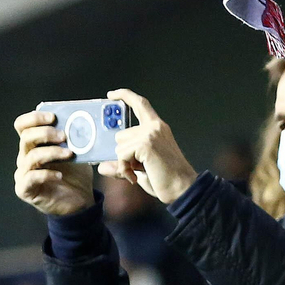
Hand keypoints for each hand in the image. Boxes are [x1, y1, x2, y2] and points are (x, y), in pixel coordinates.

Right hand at [14, 110, 93, 215]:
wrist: (80, 200)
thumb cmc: (76, 174)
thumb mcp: (77, 151)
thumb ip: (74, 137)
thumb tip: (84, 121)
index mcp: (34, 144)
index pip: (22, 125)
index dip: (34, 118)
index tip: (53, 117)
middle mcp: (25, 157)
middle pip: (26, 137)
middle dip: (46, 133)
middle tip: (64, 136)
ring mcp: (23, 173)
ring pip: (31, 157)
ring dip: (52, 152)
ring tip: (70, 154)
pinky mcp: (25, 189)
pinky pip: (31, 178)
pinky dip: (47, 174)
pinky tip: (60, 175)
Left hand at [98, 89, 198, 205]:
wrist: (183, 189)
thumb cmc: (166, 180)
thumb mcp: (140, 169)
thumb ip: (123, 164)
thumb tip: (102, 167)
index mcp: (158, 128)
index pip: (140, 104)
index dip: (124, 96)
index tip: (111, 95)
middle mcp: (155, 127)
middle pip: (121, 134)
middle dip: (122, 154)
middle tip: (134, 168)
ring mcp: (151, 134)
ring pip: (119, 145)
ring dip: (123, 163)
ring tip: (137, 173)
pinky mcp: (146, 143)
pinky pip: (121, 154)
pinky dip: (124, 168)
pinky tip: (135, 176)